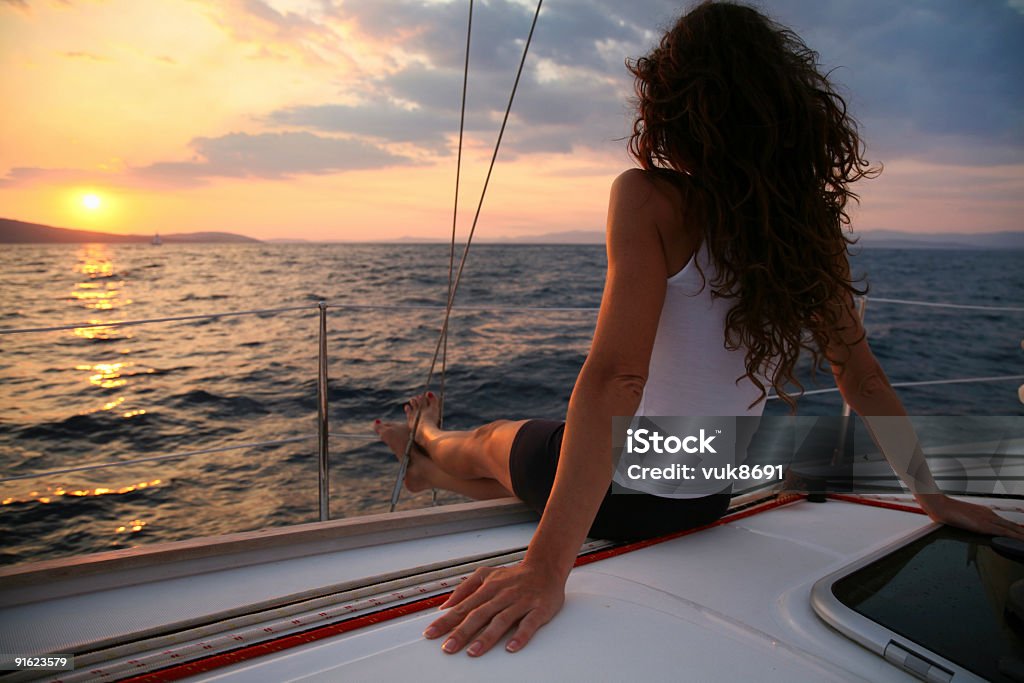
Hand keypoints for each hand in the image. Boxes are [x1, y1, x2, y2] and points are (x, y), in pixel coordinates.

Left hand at [423, 561, 565, 655]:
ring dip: (487, 637)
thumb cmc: (514, 576)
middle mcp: (503, 595)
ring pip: (502, 620)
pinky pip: (529, 623)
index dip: (446, 621)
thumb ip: (465, 588)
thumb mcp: (486, 574)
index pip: (463, 607)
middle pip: (479, 615)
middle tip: (448, 647)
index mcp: (488, 588)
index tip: (431, 633)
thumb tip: (446, 605)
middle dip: (462, 632)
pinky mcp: (539, 609)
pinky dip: (520, 635)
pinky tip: (511, 647)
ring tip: (473, 651)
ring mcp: (521, 602)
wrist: (545, 567)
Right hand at [918, 494, 1023, 539]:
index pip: (1005, 523)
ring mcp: (987, 519)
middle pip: (1012, 525)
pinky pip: (1005, 532)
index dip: (1016, 529)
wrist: (938, 505)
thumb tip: (966, 523)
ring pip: (1012, 528)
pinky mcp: (984, 525)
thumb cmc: (944, 510)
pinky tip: (1022, 540)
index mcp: (984, 512)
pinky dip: (1016, 536)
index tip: (1022, 533)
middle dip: (1021, 532)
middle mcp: (988, 514)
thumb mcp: (959, 516)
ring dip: (1021, 534)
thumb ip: (966, 520)